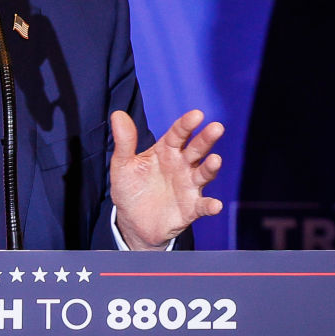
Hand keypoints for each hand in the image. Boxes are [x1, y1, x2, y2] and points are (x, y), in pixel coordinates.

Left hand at [109, 109, 223, 250]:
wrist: (133, 221)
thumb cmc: (131, 188)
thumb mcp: (123, 165)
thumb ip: (124, 142)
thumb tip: (118, 114)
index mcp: (165, 151)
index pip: (178, 134)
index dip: (186, 124)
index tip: (196, 115)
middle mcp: (181, 165)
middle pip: (196, 149)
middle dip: (206, 139)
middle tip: (216, 127)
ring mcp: (188, 186)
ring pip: (203, 174)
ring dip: (211, 167)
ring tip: (215, 160)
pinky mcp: (191, 208)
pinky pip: (203, 206)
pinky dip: (210, 205)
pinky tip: (215, 205)